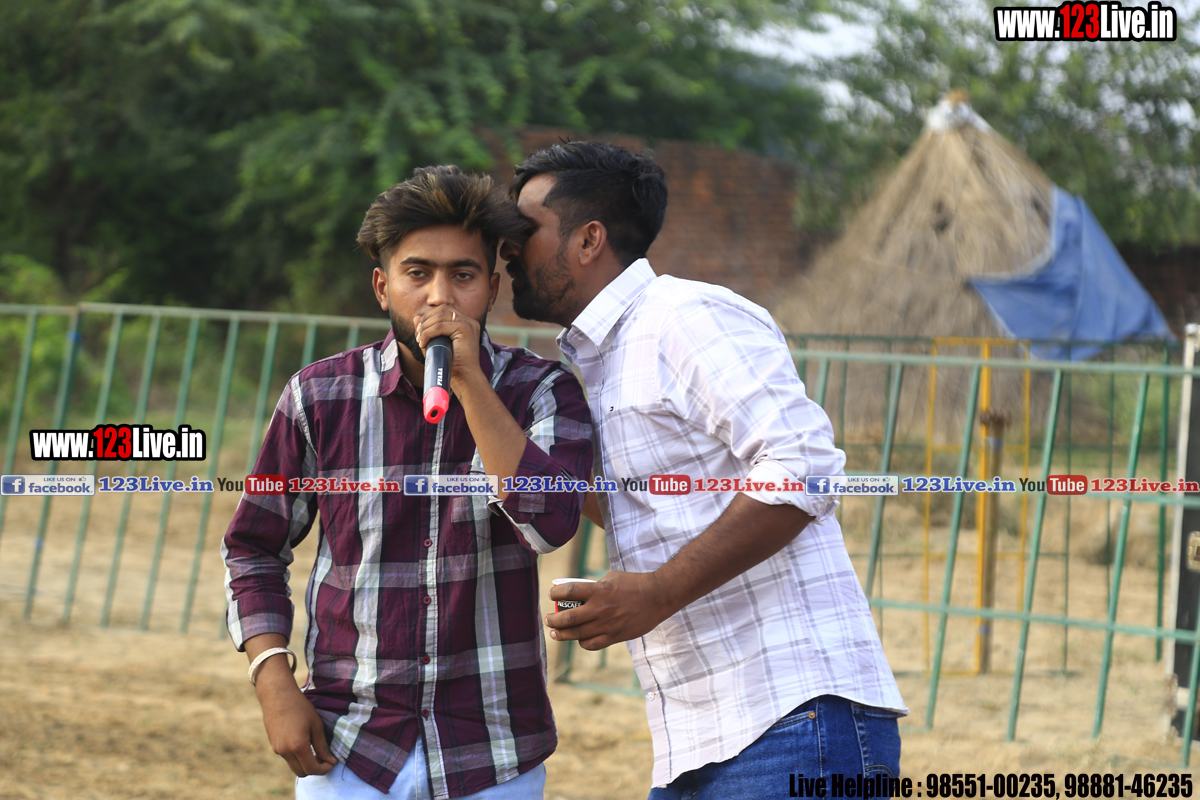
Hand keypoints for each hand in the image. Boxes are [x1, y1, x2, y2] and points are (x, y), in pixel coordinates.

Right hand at [255, 670, 337, 777]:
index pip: (312, 769)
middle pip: (302, 772)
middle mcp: (285, 752)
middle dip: (315, 769)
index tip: (332, 763)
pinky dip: (297, 757)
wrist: (277, 695)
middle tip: (325, 759)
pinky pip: (288, 758)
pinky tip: (304, 744)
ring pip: (294, 766)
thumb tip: (331, 761)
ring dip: (305, 764)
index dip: (324, 769)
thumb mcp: (316, 725)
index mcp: (298, 746)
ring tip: (315, 750)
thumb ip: (323, 746)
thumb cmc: (300, 707)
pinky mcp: (273, 746)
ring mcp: (277, 750)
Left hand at [414, 306, 482, 393]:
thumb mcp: (436, 344)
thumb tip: (416, 317)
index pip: (444, 310)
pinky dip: (428, 333)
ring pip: (440, 317)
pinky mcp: (466, 329)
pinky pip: (440, 327)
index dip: (429, 316)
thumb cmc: (452, 365)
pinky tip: (423, 343)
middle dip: (426, 320)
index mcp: (465, 323)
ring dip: (425, 327)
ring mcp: (468, 324)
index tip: (419, 330)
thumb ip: (427, 330)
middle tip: (417, 334)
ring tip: (419, 340)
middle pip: (442, 309)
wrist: (465, 378)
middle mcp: (469, 321)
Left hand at [545, 570, 675, 649]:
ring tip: (555, 633)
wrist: (658, 597)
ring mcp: (607, 624)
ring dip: (562, 634)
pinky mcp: (615, 636)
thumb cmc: (634, 584)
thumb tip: (577, 594)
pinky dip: (582, 642)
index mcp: (599, 590)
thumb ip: (594, 586)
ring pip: (577, 634)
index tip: (551, 595)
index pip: (569, 592)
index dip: (555, 594)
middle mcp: (601, 608)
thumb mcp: (611, 578)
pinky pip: (592, 644)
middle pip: (568, 618)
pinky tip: (579, 639)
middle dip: (553, 620)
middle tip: (548, 619)